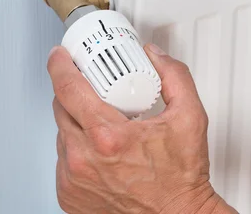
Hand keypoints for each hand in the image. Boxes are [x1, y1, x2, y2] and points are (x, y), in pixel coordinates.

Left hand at [47, 44, 235, 213]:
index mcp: (108, 137)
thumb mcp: (190, 117)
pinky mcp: (69, 195)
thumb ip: (174, 77)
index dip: (60, 65)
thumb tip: (154, 56)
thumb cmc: (181, 178)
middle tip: (93, 88)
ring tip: (105, 124)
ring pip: (61, 133)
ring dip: (76, 121)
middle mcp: (83, 160)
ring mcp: (73, 179)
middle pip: (61, 108)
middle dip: (73, 91)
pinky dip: (77, 148)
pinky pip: (63, 159)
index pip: (69, 88)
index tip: (61, 56)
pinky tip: (101, 150)